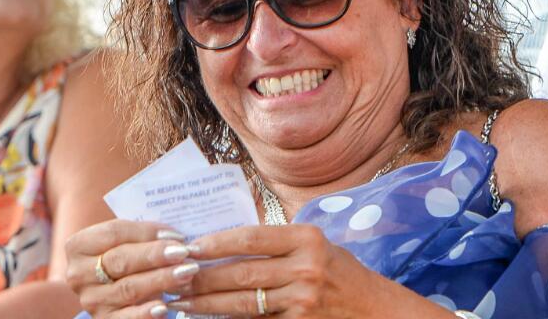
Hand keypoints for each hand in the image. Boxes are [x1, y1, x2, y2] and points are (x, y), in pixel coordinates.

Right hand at [63, 219, 199, 317]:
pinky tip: (164, 307)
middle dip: (155, 256)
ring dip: (160, 280)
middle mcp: (78, 274)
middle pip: (120, 260)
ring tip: (186, 273)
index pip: (113, 233)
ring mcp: (90, 299)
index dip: (146, 232)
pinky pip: (126, 318)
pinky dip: (145, 313)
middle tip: (183, 253)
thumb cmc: (122, 258)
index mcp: (78, 246)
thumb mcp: (123, 243)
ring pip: (128, 288)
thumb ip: (141, 237)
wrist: (110, 291)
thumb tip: (175, 239)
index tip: (175, 235)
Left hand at [169, 224, 437, 317]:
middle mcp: (306, 268)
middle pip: (240, 272)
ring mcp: (304, 300)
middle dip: (200, 277)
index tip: (188, 245)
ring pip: (243, 302)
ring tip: (178, 303)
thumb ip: (277, 242)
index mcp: (307, 239)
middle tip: (171, 276)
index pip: (250, 237)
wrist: (377, 310)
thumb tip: (222, 239)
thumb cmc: (340, 272)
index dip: (215, 242)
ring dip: (205, 304)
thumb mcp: (315, 246)